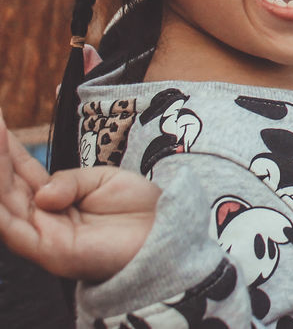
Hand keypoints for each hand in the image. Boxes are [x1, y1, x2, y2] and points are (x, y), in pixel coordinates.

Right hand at [0, 108, 159, 281]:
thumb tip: (41, 195)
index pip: (22, 173)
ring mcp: (43, 236)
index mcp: (55, 199)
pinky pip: (12, 229)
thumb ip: (69, 181)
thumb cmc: (137, 209)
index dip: (7, 151)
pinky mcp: (49, 252)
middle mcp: (42, 218)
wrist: (165, 231)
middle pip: (7, 187)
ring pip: (4, 204)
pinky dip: (0, 206)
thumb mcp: (102, 180)